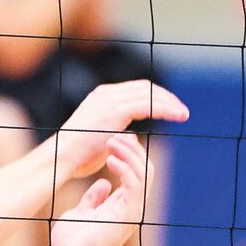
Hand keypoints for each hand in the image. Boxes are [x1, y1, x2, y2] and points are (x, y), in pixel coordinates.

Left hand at [50, 135, 150, 245]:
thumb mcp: (82, 212)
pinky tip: (112, 158)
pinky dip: (127, 168)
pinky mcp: (128, 214)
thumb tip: (102, 184)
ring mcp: (132, 210)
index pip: (136, 172)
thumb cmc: (73, 243)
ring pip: (145, 173)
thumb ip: (93, 199)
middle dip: (133, 149)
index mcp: (122, 204)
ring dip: (130, 154)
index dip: (128, 153)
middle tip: (114, 135)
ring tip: (112, 140)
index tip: (111, 139)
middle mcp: (132, 206)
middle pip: (145, 168)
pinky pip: (136, 185)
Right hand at [54, 79, 187, 181]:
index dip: (157, 97)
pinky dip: (166, 109)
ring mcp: (109, 100)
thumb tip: (133, 136)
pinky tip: (178, 117)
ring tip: (184, 115)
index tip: (172, 108)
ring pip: (149, 94)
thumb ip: (118, 132)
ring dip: (170, 103)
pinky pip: (148, 105)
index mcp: (102, 97)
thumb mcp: (103, 138)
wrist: (62, 158)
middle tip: (182, 111)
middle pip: (145, 87)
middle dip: (167, 97)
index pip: (137, 89)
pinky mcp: (114, 111)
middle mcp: (105, 93)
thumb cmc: (79, 156)